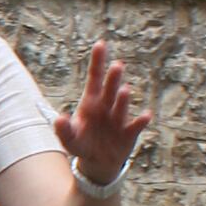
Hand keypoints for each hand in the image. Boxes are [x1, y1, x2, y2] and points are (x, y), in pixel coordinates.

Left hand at [52, 40, 154, 181]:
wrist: (98, 161)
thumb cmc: (82, 143)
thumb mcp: (68, 139)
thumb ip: (62, 129)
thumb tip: (59, 119)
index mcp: (90, 102)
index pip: (94, 78)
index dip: (97, 61)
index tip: (101, 44)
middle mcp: (106, 106)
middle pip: (109, 89)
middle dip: (113, 78)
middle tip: (117, 65)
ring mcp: (118, 119)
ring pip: (121, 106)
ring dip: (123, 99)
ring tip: (124, 90)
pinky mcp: (128, 133)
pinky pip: (135, 126)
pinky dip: (141, 121)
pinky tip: (146, 115)